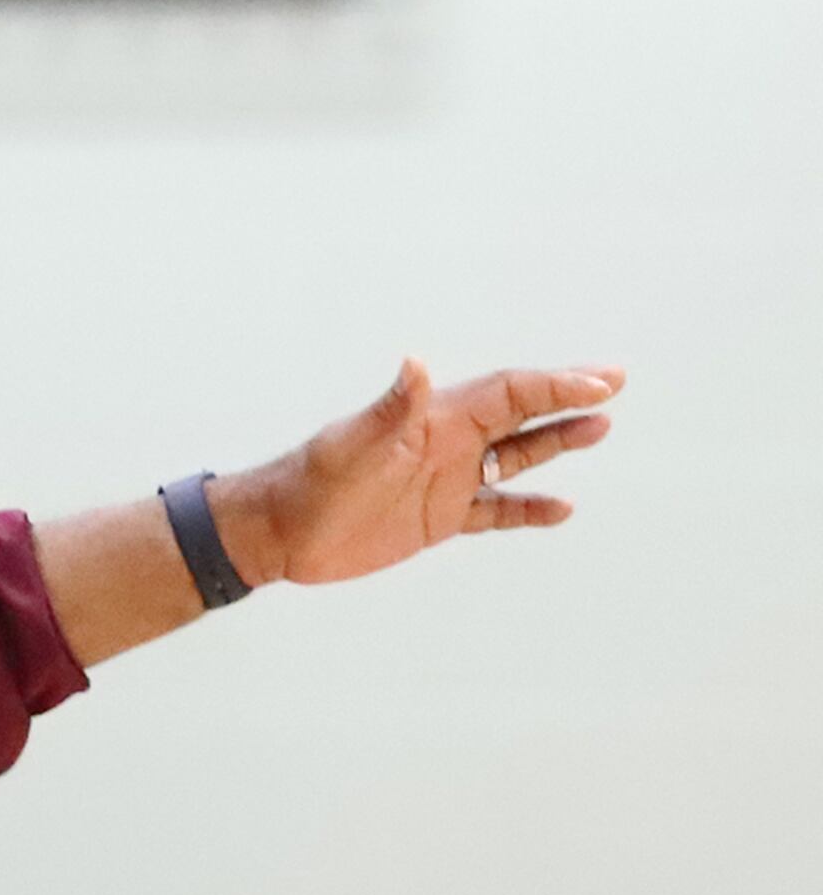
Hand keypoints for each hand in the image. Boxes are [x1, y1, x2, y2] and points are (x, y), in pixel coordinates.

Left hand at [214, 361, 623, 588]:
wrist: (279, 531)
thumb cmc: (311, 482)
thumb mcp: (354, 445)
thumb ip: (391, 408)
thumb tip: (416, 364)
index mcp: (435, 420)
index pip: (507, 393)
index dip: (553, 386)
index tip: (598, 385)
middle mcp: (447, 444)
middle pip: (520, 413)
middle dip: (567, 397)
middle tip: (615, 382)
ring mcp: (446, 480)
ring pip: (515, 456)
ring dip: (557, 442)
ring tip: (602, 428)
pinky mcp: (438, 519)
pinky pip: (496, 510)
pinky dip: (529, 508)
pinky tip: (562, 507)